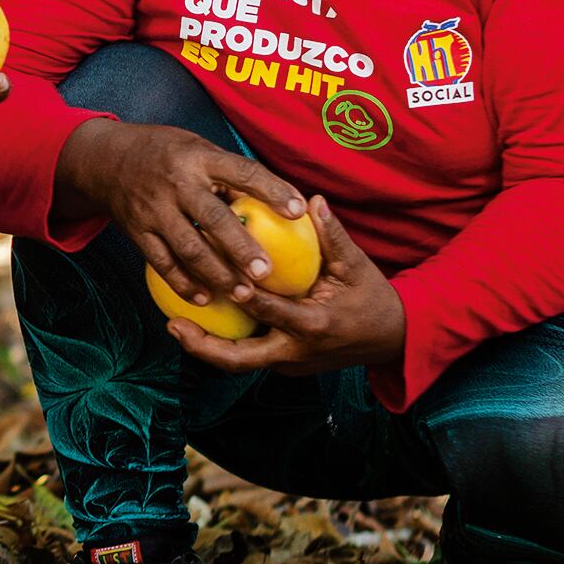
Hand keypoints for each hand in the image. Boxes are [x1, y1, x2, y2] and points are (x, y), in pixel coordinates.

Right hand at [56, 118, 307, 307]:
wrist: (105, 160)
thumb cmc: (167, 154)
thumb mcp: (197, 148)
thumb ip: (228, 174)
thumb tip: (274, 202)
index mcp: (198, 157)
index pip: (242, 172)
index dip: (272, 190)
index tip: (299, 211)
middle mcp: (176, 183)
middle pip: (213, 218)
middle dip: (241, 247)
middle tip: (267, 272)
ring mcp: (154, 210)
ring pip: (188, 247)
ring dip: (216, 274)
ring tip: (243, 294)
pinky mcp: (137, 232)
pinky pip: (162, 262)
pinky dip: (183, 283)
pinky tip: (204, 298)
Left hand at [167, 197, 405, 375]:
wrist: (392, 338)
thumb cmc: (372, 297)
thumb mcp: (356, 266)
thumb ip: (333, 236)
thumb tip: (313, 200)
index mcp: (313, 325)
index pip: (271, 311)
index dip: (243, 297)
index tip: (216, 277)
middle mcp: (295, 351)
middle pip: (240, 359)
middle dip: (203, 346)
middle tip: (172, 323)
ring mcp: (288, 362)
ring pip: (240, 362)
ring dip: (207, 347)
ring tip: (174, 324)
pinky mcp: (284, 364)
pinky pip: (249, 353)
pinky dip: (225, 341)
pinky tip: (201, 320)